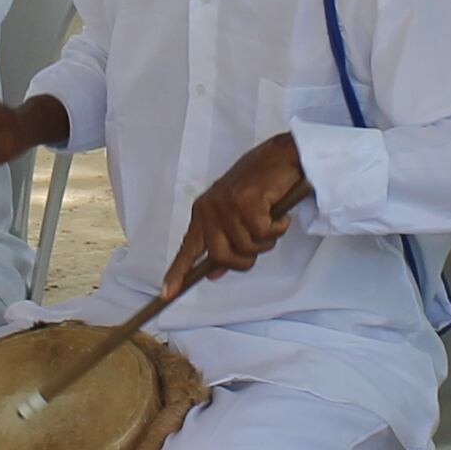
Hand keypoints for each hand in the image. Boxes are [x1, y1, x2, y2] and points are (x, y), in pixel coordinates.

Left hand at [169, 132, 312, 286]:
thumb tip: (215, 272)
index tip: (166, 294)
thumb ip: (226, 242)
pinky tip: (279, 212)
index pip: (188, 248)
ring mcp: (226, 204)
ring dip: (267, 239)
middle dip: (245, 259)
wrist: (284, 155)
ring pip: (246, 247)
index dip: (178, 273)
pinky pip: (263, 233)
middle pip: (222, 257)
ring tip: (272, 219)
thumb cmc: (264, 184)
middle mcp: (210, 208)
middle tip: (262, 241)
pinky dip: (277, 228)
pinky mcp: (246, 201)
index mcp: (204, 212)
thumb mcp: (239, 215)